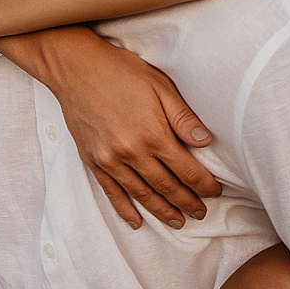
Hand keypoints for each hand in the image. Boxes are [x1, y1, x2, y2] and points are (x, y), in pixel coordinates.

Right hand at [30, 30, 221, 229]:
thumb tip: (205, 142)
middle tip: (201, 212)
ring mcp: (110, 159)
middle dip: (187, 202)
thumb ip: (183, 117)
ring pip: (141, 194)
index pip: (186, 170)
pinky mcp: (93, 160)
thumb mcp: (159, 85)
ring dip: (162, 211)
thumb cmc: (120, 70)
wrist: (75, 67)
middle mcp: (131, 152)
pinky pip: (112, 192)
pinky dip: (125, 209)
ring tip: (178, 221)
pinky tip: (136, 221)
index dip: (204, 185)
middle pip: (166, 186)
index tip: (214, 192)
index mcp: (153, 134)